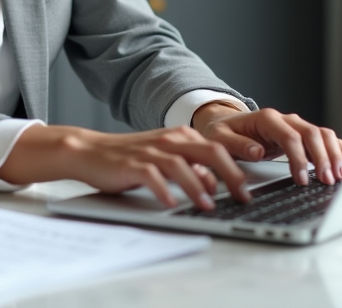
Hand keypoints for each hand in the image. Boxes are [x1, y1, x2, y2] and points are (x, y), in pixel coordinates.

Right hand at [0, 124, 248, 210]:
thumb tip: (215, 183)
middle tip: (243, 196)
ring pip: (183, 165)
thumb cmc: (130, 157)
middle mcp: (169, 140)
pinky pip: (153, 177)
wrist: (90, 151)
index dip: (238, 164)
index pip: (218, 147)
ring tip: (209, 205)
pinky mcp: (132, 165)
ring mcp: (151, 152)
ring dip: (199, 186)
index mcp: (180, 136)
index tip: (252, 183)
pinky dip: (165, 191)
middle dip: (231, 174)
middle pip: (210, 151)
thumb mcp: (164, 158)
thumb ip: (190, 166)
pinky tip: (172, 203)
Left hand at [191, 103, 341, 186]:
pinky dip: (337, 149)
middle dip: (323, 158)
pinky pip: (324, 138)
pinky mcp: (300, 135)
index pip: (290, 136)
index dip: (299, 158)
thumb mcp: (220, 138)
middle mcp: (284, 119)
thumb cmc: (223, 132)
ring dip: (333, 154)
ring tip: (339, 176)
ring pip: (322, 134)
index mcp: (266, 119)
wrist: (225, 124)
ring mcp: (295, 126)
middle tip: (327, 181)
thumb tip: (257, 152)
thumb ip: (237, 145)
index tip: (302, 180)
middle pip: (312, 134)